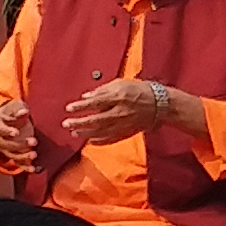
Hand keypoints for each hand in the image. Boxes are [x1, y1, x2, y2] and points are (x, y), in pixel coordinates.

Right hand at [0, 101, 37, 176]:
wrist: (7, 118)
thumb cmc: (11, 111)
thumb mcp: (15, 106)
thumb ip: (18, 109)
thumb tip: (23, 112)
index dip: (6, 131)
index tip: (16, 132)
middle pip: (5, 144)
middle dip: (19, 144)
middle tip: (34, 141)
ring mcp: (3, 147)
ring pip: (10, 155)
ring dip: (22, 157)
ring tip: (34, 154)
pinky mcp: (11, 154)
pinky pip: (16, 163)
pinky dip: (24, 167)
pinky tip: (33, 169)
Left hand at [67, 77, 184, 140]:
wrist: (160, 104)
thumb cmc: (139, 90)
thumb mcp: (121, 84)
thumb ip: (103, 90)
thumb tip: (86, 97)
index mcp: (118, 97)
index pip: (95, 103)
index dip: (81, 106)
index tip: (69, 108)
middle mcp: (120, 112)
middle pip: (95, 120)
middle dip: (79, 123)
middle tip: (66, 124)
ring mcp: (124, 124)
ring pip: (101, 132)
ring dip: (86, 133)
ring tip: (74, 133)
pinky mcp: (127, 132)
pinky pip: (111, 139)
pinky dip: (99, 141)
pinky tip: (90, 141)